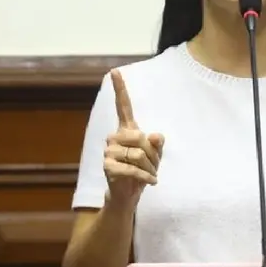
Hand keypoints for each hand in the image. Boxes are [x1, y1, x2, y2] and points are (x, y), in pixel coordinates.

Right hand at [104, 69, 164, 208]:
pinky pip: (133, 169)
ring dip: (150, 167)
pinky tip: (151, 182)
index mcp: (126, 130)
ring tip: (149, 175)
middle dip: (153, 154)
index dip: (120, 89)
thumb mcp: (155, 156)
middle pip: (140, 137)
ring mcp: (108, 151)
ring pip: (138, 154)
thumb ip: (157, 144)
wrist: (128, 195)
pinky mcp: (107, 166)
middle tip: (153, 166)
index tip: (115, 71)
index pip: (123, 106)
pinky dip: (145, 177)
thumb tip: (156, 135)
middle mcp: (114, 137)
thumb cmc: (142, 171)